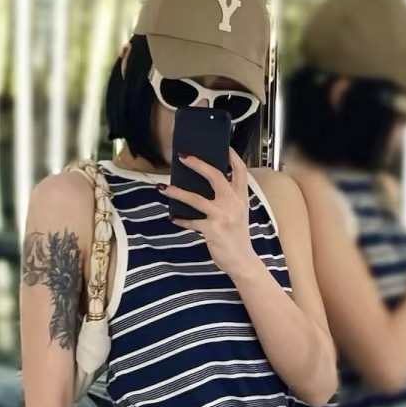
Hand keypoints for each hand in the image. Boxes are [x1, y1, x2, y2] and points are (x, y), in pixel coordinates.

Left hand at [164, 148, 254, 279]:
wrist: (243, 261)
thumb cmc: (237, 237)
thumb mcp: (237, 214)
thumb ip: (227, 199)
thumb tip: (202, 186)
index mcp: (241, 198)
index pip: (240, 171)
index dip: (232, 156)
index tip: (223, 145)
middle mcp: (233, 203)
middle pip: (216, 176)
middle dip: (198, 164)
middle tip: (182, 157)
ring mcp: (223, 216)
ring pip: (196, 198)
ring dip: (177, 192)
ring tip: (162, 187)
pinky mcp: (213, 229)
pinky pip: (191, 221)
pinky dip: (181, 219)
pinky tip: (172, 218)